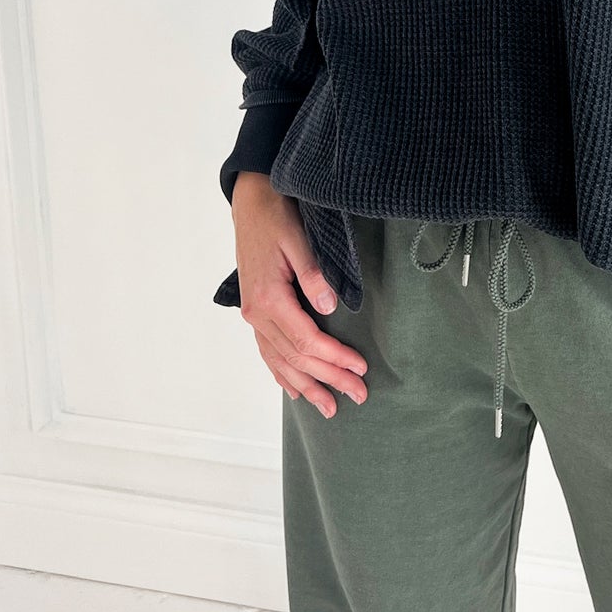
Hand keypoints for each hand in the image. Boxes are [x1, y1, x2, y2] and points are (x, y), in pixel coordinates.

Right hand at [230, 172, 368, 418]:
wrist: (251, 203)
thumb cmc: (276, 217)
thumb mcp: (298, 239)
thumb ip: (313, 274)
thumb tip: (330, 309)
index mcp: (269, 298)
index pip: (307, 340)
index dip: (334, 358)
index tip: (360, 368)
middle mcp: (257, 313)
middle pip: (296, 357)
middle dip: (328, 379)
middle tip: (358, 396)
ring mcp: (253, 315)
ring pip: (280, 361)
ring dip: (306, 386)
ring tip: (329, 407)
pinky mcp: (255, 311)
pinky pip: (267, 351)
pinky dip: (281, 373)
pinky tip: (294, 389)